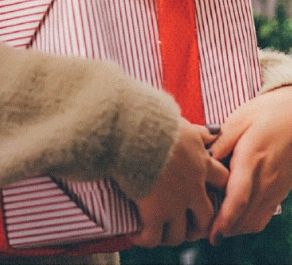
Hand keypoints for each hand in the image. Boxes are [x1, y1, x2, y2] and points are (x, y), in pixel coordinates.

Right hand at [132, 119, 227, 247]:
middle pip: (207, 216)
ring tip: (159, 232)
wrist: (134, 127)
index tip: (206, 193)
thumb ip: (197, 132)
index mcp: (201, 161)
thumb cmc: (154, 118)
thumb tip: (213, 131)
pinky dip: (144, 238)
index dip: (216, 190)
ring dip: (171, 235)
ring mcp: (175, 201)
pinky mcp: (154, 212)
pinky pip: (153, 237)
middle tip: (187, 223)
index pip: (222, 181)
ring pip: (181, 233)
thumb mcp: (183, 123)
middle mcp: (193, 185)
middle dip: (198, 223)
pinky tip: (135, 234)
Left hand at [209, 85, 291, 243]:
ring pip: (253, 220)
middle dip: (223, 227)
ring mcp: (275, 188)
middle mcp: (266, 179)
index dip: (224, 218)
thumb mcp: (240, 118)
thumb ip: (221, 140)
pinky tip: (231, 215)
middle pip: (244, 215)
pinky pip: (262, 216)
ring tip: (211, 223)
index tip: (211, 231)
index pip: (238, 197)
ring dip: (233, 227)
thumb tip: (204, 158)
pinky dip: (246, 222)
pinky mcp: (279, 191)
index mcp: (252, 158)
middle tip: (199, 228)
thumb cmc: (266, 113)